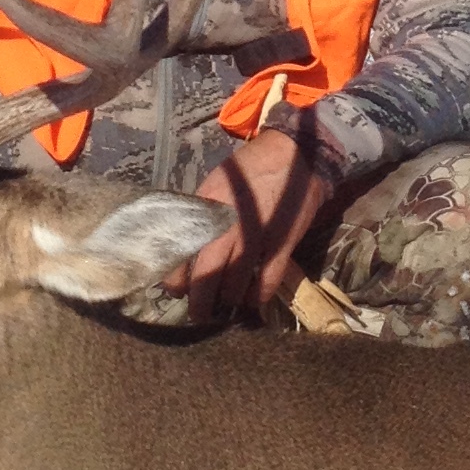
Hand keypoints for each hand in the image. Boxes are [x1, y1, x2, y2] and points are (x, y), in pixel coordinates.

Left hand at [168, 131, 332, 322]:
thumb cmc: (247, 172)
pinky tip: (253, 302)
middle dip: (200, 303)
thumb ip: (200, 217)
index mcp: (206, 209)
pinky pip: (267, 281)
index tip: (177, 292)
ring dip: (228, 300)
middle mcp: (228, 225)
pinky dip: (258, 296)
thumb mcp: (214, 187)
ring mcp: (257, 236)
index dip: (177, 280)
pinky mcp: (282, 243)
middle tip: (199, 315)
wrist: (293, 154)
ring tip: (226, 307)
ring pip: (235, 284)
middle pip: (207, 276)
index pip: (182, 254)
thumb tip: (184, 250)